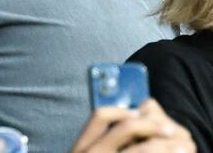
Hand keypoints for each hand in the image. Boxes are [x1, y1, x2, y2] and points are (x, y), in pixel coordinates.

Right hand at [71, 99, 194, 152]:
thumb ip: (96, 145)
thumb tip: (125, 125)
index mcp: (80, 147)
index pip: (99, 117)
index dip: (120, 111)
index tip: (136, 113)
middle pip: (124, 129)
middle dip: (150, 126)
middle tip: (169, 129)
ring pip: (140, 149)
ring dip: (164, 146)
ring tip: (181, 148)